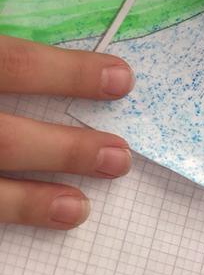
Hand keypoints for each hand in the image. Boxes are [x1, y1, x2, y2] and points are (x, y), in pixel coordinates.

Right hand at [0, 36, 133, 229]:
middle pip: (6, 138)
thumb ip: (11, 54)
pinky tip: (35, 220)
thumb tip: (62, 58)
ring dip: (32, 201)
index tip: (122, 79)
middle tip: (120, 156)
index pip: (18, 64)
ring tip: (79, 207)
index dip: (71, 73)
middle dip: (66, 150)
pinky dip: (8, 211)